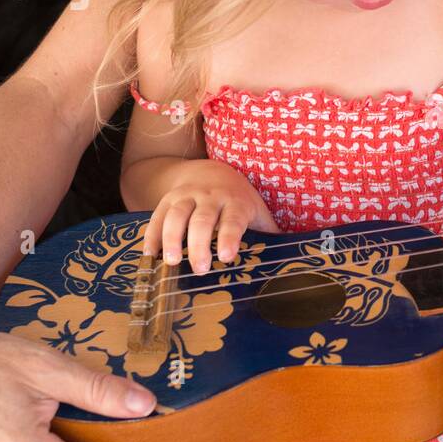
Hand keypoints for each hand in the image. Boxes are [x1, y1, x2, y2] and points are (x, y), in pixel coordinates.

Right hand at [143, 159, 279, 272]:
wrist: (211, 172)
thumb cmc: (239, 201)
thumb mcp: (257, 212)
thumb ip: (270, 234)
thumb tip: (292, 261)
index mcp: (236, 202)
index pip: (233, 219)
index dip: (229, 236)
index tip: (228, 256)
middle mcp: (210, 197)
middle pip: (202, 219)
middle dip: (200, 244)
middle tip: (200, 268)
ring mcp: (187, 197)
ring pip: (177, 215)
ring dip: (172, 238)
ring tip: (172, 262)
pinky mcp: (168, 200)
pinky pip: (157, 217)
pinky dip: (152, 235)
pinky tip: (150, 256)